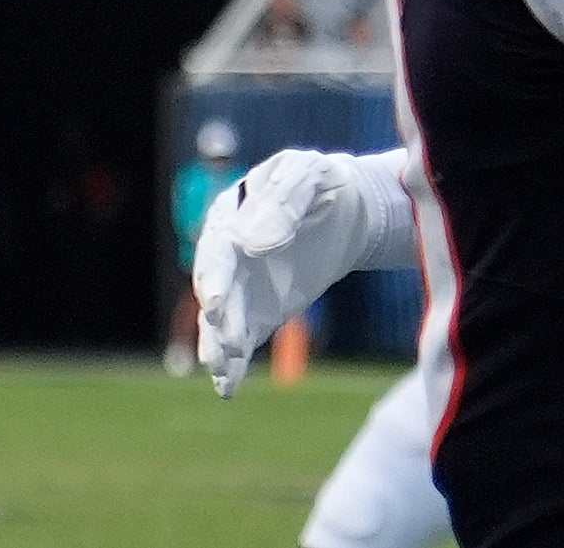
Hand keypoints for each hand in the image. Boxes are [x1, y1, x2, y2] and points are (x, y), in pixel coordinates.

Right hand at [192, 149, 394, 395]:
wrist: (347, 207)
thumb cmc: (321, 183)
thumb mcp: (307, 175)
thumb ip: (282, 202)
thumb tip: (254, 243)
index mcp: (229, 216)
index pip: (217, 251)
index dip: (217, 277)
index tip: (219, 302)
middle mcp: (226, 256)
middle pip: (216, 290)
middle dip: (221, 319)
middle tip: (229, 343)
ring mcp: (239, 287)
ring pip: (221, 321)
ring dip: (220, 345)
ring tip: (223, 369)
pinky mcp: (257, 312)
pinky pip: (241, 338)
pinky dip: (232, 364)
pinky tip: (227, 388)